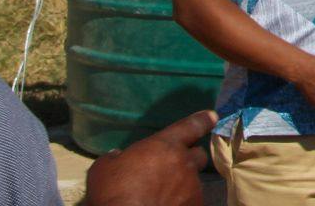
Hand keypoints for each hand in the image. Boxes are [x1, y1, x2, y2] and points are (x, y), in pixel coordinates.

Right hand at [85, 108, 216, 205]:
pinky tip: (169, 205)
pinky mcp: (194, 205)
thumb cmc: (112, 192)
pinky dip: (182, 202)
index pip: (192, 125)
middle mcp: (185, 162)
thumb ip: (116, 158)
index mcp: (166, 145)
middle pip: (198, 155)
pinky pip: (191, 200)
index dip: (202, 120)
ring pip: (194, 180)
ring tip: (164, 194)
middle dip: (189, 159)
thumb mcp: (104, 168)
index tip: (211, 117)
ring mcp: (193, 186)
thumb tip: (119, 157)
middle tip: (175, 168)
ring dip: (183, 184)